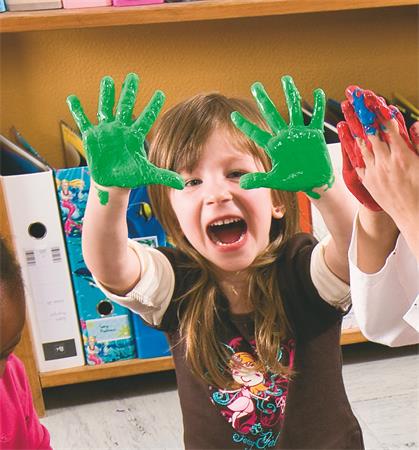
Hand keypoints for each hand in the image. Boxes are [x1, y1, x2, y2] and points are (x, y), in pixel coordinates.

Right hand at [67, 73, 183, 202]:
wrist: (112, 182)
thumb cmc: (130, 176)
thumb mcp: (147, 175)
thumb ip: (164, 176)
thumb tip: (182, 184)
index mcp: (134, 136)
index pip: (146, 119)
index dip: (152, 107)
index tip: (161, 93)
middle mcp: (120, 130)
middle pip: (125, 107)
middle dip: (129, 93)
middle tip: (133, 76)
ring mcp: (105, 131)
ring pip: (105, 109)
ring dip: (106, 95)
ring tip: (107, 79)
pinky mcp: (91, 137)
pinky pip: (83, 121)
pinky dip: (77, 111)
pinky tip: (72, 98)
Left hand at [231, 75, 333, 198]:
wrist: (315, 182)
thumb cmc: (296, 180)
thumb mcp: (276, 180)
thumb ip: (259, 180)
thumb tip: (241, 183)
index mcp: (274, 146)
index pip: (256, 133)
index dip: (244, 125)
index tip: (233, 115)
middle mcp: (285, 136)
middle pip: (271, 114)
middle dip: (264, 100)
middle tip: (255, 86)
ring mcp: (299, 133)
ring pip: (293, 110)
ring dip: (290, 94)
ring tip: (286, 79)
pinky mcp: (314, 134)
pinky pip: (315, 117)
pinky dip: (318, 106)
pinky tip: (318, 92)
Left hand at [338, 86, 416, 211]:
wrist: (413, 215)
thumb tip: (414, 124)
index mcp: (402, 155)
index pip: (388, 126)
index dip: (378, 110)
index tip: (370, 97)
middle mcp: (385, 162)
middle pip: (370, 132)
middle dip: (361, 113)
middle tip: (352, 97)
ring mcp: (375, 172)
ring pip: (361, 145)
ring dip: (353, 127)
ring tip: (345, 112)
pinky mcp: (369, 181)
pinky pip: (358, 162)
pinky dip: (352, 148)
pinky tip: (347, 137)